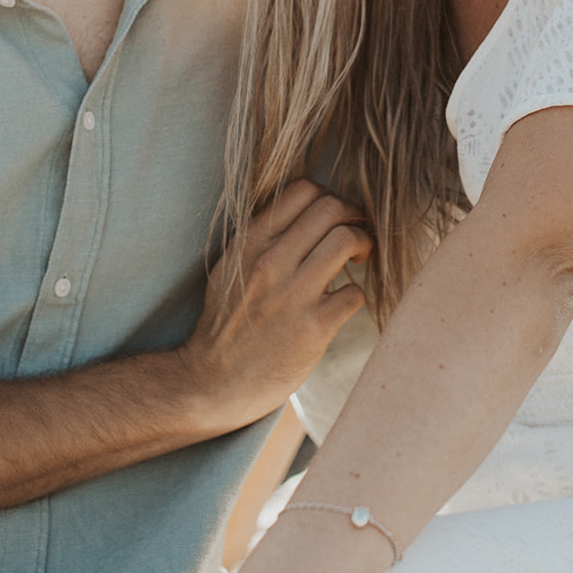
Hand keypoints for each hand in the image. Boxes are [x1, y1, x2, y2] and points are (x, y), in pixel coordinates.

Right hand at [177, 181, 369, 436]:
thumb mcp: (230, 268)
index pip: (303, 189)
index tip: (333, 217)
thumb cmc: (224, 324)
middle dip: (353, 216)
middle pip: (331, 208)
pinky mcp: (313, 328)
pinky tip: (343, 303)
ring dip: (363, 246)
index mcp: (250, 242)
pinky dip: (356, 295)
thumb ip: (261, 238)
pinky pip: (354, 293)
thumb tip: (302, 211)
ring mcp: (293, 295)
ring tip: (359, 260)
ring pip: (347, 240)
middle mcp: (271, 262)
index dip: (328, 197)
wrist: (210, 383)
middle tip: (355, 234)